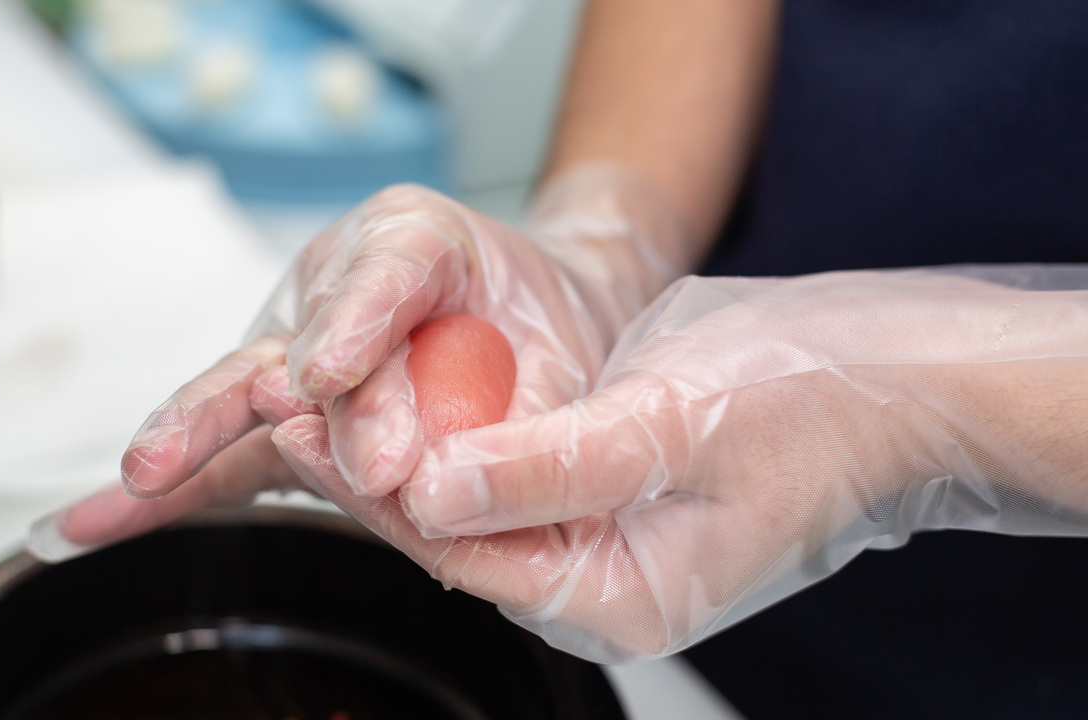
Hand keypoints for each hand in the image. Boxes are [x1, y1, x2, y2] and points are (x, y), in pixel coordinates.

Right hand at [30, 165, 690, 559]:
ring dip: (198, 435)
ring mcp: (297, 345)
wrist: (535, 320)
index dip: (355, 321)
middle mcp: (338, 282)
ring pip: (242, 388)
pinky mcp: (279, 412)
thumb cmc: (540, 323)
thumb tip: (458, 478)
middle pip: (304, 339)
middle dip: (300, 401)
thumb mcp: (559, 350)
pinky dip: (170, 490)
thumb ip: (518, 407)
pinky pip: (226, 452)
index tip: (328, 375)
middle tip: (319, 448)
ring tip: (149, 472)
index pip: (386, 268)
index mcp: (416, 238)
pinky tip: (95, 523)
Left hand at [273, 267, 1087, 661]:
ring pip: (478, 501)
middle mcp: (605, 579)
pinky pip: (511, 469)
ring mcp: (605, 533)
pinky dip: (459, 432)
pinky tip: (411, 392)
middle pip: (460, 535)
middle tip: (294, 411)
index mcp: (623, 596)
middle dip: (376, 476)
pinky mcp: (606, 485)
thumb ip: (547, 469)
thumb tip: (435, 493)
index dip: (378, 498)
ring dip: (406, 448)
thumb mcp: (668, 428)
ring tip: (328, 399)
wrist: (884, 371)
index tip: (308, 439)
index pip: (466, 557)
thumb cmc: (808, 402)